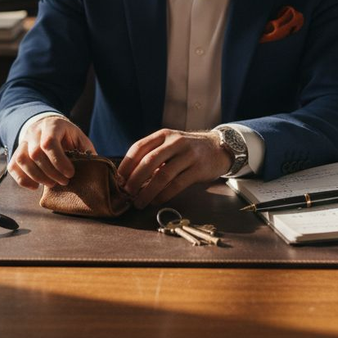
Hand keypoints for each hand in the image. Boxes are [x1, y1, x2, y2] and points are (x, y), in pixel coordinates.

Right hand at [7, 115, 95, 189]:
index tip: (70, 174)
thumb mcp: (78, 137)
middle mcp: (34, 131)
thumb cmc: (66, 135)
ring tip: (51, 184)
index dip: (60, 161)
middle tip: (63, 182)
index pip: (49, 142)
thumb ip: (86, 150)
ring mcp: (23, 141)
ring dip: (37, 177)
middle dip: (51, 172)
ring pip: (22, 160)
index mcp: (52, 125)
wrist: (47, 125)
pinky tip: (35, 186)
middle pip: (36, 153)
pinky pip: (13, 166)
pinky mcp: (16, 152)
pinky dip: (22, 179)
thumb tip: (94, 168)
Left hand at [116, 129, 231, 208]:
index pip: (139, 147)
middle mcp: (175, 142)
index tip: (118, 179)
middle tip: (126, 193)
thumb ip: (153, 155)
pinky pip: (177, 184)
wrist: (218, 148)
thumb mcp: (170, 144)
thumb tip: (129, 177)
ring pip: (163, 175)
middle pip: (149, 161)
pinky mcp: (198, 169)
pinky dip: (163, 195)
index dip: (126, 164)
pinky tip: (155, 202)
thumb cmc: (188, 150)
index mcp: (164, 134)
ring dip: (148, 191)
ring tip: (139, 202)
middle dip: (135, 179)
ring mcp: (188, 155)